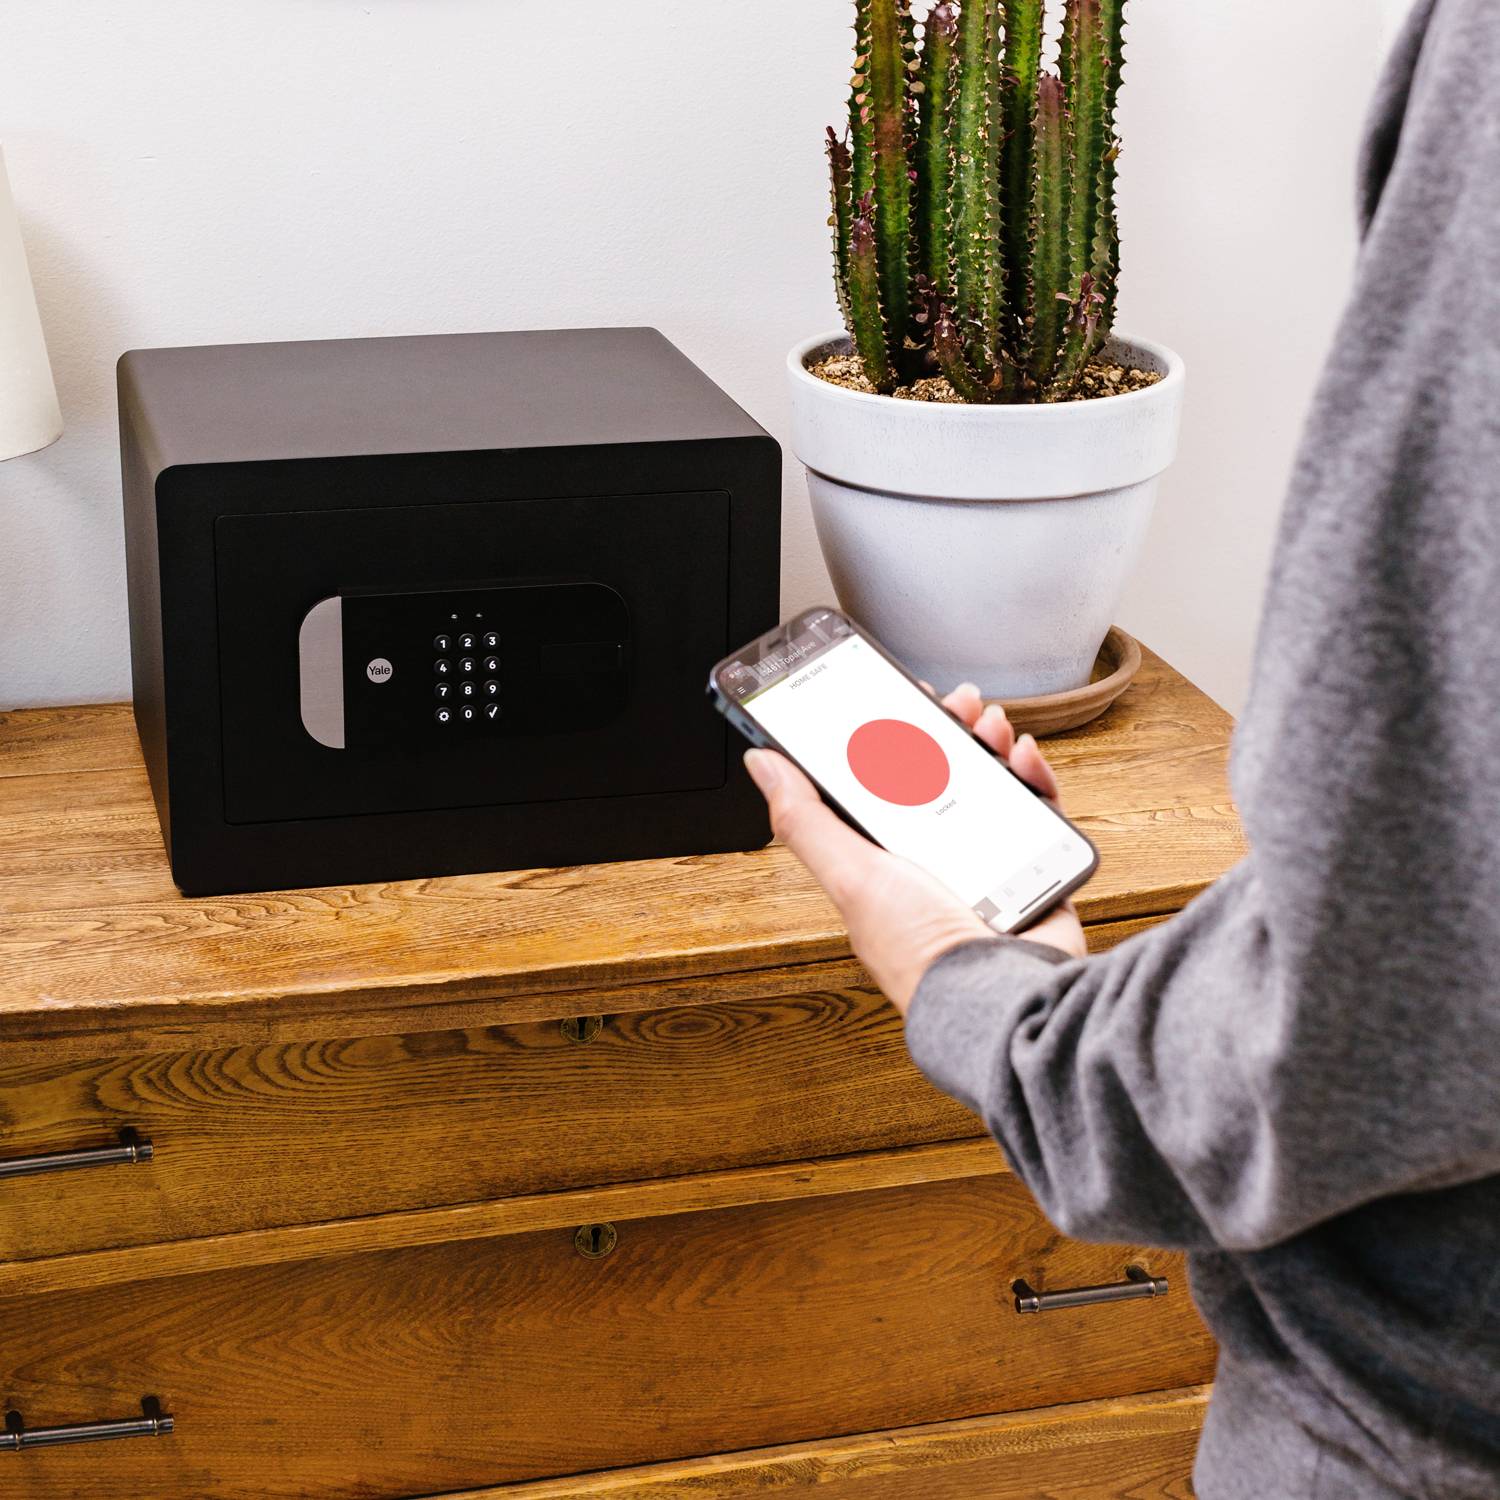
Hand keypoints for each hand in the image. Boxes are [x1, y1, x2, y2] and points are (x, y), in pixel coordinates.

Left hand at [744, 684, 1086, 1015]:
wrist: (1001, 997)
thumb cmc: (922, 952)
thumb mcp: (850, 875)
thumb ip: (804, 818)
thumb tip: (761, 764)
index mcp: (883, 862)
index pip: (879, 784)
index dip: (887, 739)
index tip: (895, 701)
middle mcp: (934, 861)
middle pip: (938, 776)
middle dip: (946, 731)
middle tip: (954, 703)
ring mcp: (987, 865)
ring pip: (988, 785)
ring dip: (987, 744)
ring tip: (989, 722)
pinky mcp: (1036, 871)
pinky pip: (1037, 812)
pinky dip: (1032, 778)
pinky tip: (1022, 758)